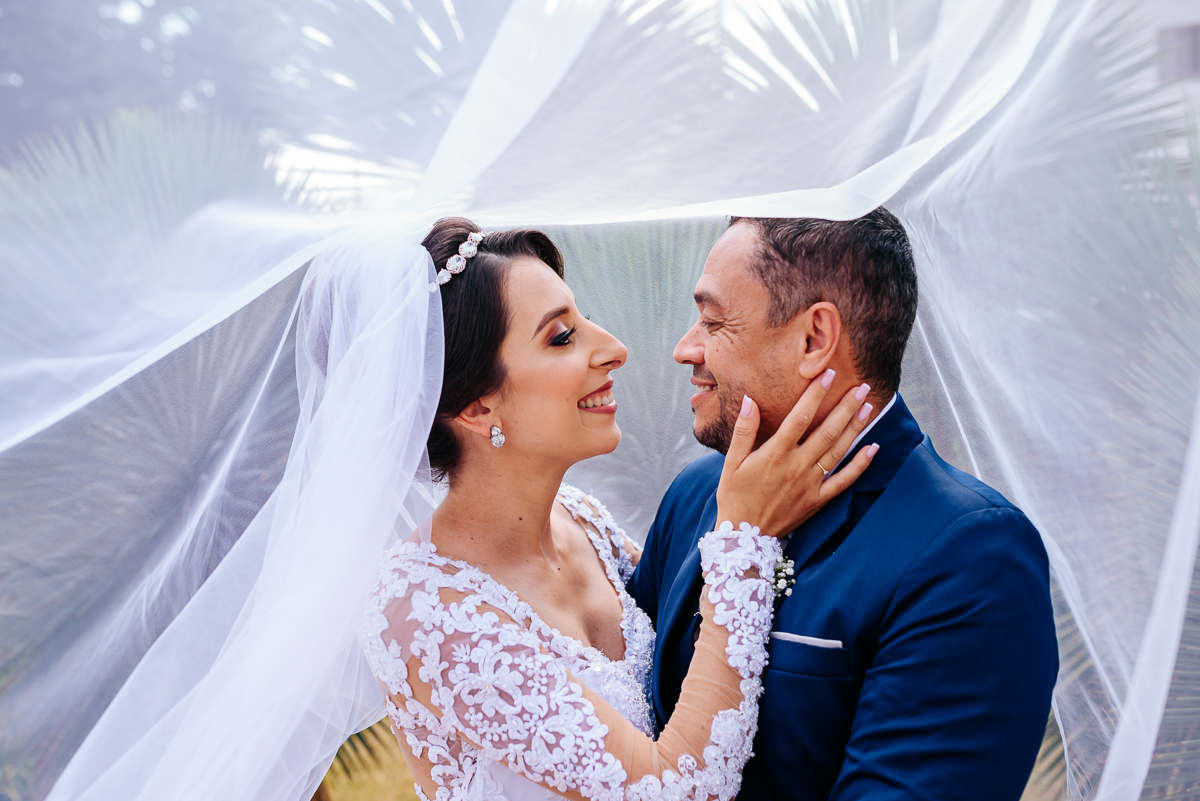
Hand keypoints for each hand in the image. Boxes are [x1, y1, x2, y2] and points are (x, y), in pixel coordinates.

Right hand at [715, 370, 878, 538]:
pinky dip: (860, 465)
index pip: (800, 417)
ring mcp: (810, 484)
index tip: (828, 374)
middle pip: (827, 431)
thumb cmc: (735, 495)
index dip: (815, 394)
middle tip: (862, 387)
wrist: (744, 536)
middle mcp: (796, 466)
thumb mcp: (732, 462)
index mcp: (775, 454)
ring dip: (855, 428)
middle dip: (846, 407)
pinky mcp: (818, 500)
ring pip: (838, 451)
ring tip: (869, 407)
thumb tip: (750, 400)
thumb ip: (744, 430)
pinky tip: (873, 448)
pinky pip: (844, 481)